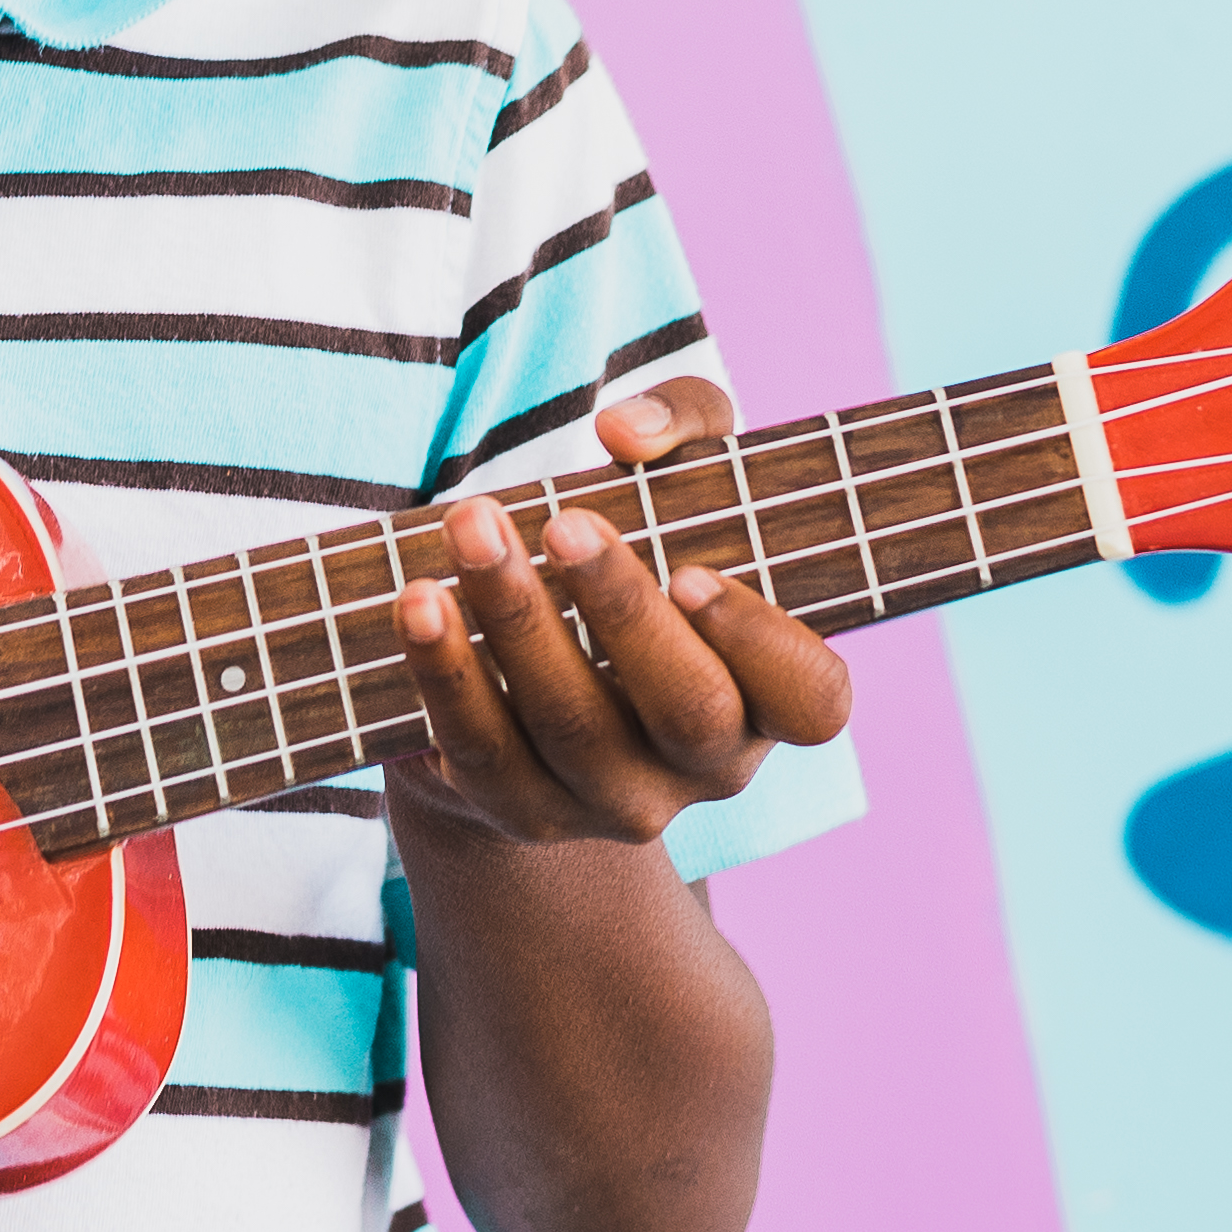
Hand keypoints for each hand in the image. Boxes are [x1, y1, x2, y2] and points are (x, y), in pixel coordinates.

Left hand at [385, 378, 855, 848]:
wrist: (523, 685)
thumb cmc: (628, 555)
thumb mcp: (680, 477)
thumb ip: (686, 420)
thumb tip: (627, 434)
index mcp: (765, 695)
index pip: (813, 701)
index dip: (763, 644)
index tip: (693, 572)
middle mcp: (702, 766)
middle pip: (688, 710)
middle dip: (623, 612)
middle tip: (563, 523)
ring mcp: (611, 800)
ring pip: (573, 727)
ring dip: (518, 619)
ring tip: (470, 527)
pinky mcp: (518, 811)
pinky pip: (480, 750)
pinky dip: (446, 671)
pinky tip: (418, 599)